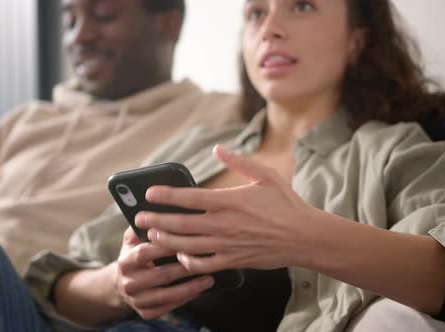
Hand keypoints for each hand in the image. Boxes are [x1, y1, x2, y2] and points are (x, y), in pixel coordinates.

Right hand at [115, 227, 214, 319]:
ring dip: (191, 286)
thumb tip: (156, 210)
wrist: (120, 285)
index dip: (165, 246)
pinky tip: (199, 290)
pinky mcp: (145, 313)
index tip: (186, 238)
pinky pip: (169, 307)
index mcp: (125, 261)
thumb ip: (142, 226)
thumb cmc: (134, 255)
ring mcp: (137, 300)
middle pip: (161, 275)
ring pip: (167, 295)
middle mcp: (129, 282)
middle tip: (206, 259)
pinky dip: (185, 299)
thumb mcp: (131, 240)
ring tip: (210, 278)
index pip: (145, 252)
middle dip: (185, 267)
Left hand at [135, 145, 321, 273]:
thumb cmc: (287, 204)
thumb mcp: (266, 175)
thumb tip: (217, 149)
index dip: (166, 195)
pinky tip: (180, 256)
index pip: (190, 198)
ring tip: (152, 236)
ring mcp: (228, 245)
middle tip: (139, 219)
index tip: (149, 194)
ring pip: (188, 245)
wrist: (305, 237)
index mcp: (230, 201)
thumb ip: (240, 162)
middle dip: (157, 221)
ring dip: (166, 241)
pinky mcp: (233, 261)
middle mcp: (224, 224)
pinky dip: (188, 261)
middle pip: (182, 224)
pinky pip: (204, 264)